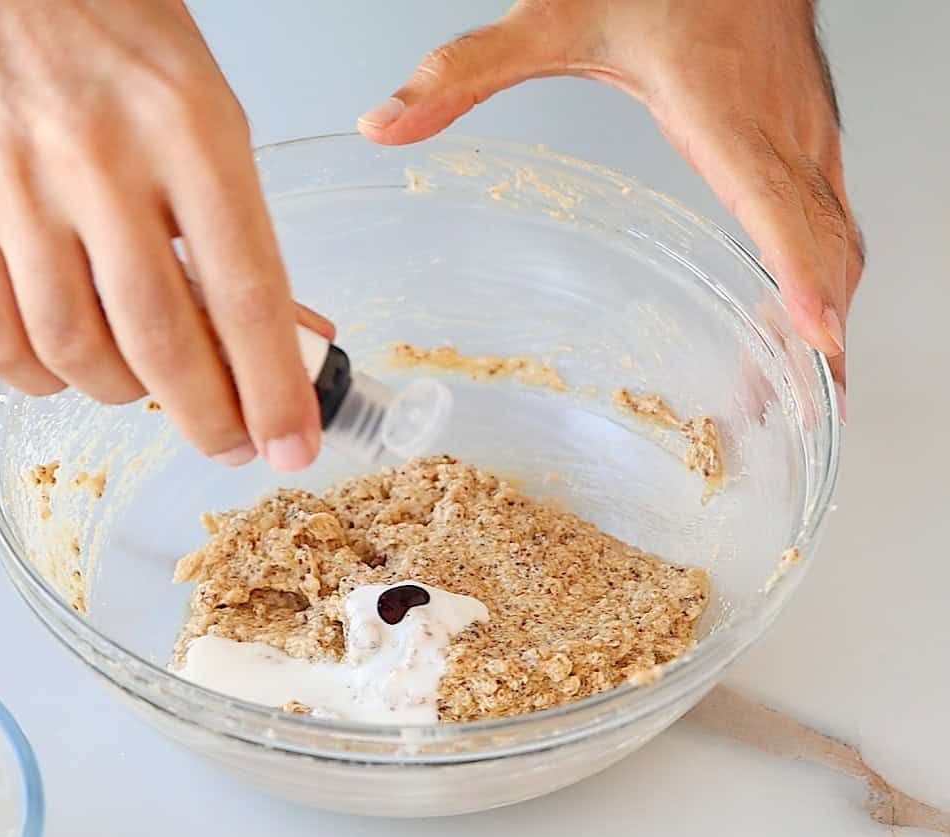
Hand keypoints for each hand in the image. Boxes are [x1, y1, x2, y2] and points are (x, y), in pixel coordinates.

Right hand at [0, 0, 324, 469]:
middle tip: (232, 445)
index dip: (274, 390)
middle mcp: (96, 158)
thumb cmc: (121, 50)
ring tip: (152, 382)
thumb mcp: (212, 123)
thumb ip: (243, 238)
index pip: (245, 293)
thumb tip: (286, 348)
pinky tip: (76, 363)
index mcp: (189, 130)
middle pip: (161, 340)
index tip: (292, 448)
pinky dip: (46, 380)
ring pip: (78, 353)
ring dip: (130, 396)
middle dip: (210, 419)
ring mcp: (10, 185)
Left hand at [358, 0, 861, 391]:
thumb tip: (385, 123)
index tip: (814, 342)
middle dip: (817, 335)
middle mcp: (778, 135)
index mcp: (722, 116)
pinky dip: (825, 279)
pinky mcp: (811, 143)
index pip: (772, 206)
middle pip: (823, 247)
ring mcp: (805, 140)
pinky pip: (833, 223)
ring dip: (825, 315)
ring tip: (797, 391)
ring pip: (839, 240)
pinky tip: (800, 318)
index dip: (800, 276)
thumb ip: (467, 71)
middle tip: (792, 408)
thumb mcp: (557, 17)